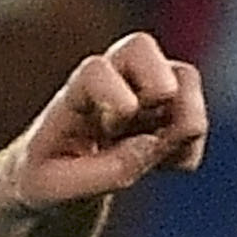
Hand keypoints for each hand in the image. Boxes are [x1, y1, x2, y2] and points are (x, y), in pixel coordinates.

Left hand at [0, 32, 208, 216]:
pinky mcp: (164, 115)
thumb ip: (103, 172)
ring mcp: (139, 95)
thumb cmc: (43, 179)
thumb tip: (151, 144)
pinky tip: (170, 167)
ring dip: (187, 118)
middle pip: (140, 48)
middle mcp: (107, 84)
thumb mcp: (53, 188)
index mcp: (71, 98)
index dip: (114, 91)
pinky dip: (191, 145)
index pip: (94, 71)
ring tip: (168, 160)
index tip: (120, 121)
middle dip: (160, 81)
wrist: (51, 181)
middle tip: (156, 121)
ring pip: (181, 77)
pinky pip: (193, 115)